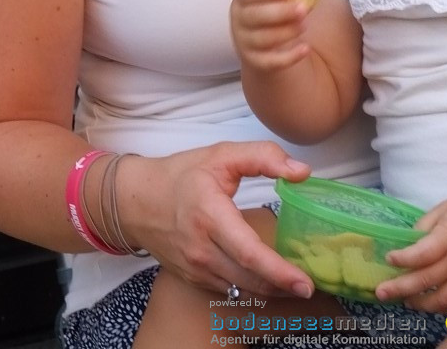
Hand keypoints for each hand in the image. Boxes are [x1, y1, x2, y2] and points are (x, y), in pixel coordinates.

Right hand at [119, 141, 314, 297]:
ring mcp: (195, 268)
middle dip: (282, 287)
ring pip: (240, 289)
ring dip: (270, 291)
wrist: (135, 201)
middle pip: (248, 278)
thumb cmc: (181, 175)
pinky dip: (251, 289)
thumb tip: (302, 172)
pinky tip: (267, 282)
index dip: (278, 270)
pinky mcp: (192, 278)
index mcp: (210, 215)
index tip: (304, 282)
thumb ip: (263, 157)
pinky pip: (228, 290)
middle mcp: (201, 249)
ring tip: (294, 286)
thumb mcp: (221, 155)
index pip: (248, 251)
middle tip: (310, 287)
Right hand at [230, 0, 311, 70]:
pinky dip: (290, 56)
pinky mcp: (255, 62)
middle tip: (303, 8)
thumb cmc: (270, 12)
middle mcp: (239, 21)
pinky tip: (305, 48)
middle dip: (281, 11)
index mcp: (241, 0)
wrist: (260, 44)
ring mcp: (244, 43)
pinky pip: (271, 62)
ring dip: (287, 31)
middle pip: (256, 15)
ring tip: (305, 25)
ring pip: (264, 38)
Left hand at [375, 193, 446, 312]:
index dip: (404, 258)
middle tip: (381, 293)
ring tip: (406, 301)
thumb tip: (407, 243)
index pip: (423, 253)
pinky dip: (446, 311)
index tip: (389, 259)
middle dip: (401, 288)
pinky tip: (434, 306)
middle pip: (427, 280)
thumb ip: (425, 226)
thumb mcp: (446, 208)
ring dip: (421, 304)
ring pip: (443, 300)